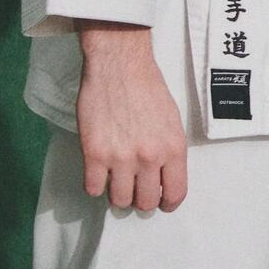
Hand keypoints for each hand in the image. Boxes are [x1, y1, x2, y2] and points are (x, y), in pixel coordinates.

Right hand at [76, 22, 187, 212]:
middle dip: (141, 200)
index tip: (161, 203)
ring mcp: (121, 157)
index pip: (175, 194)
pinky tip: (98, 172)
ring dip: (118, 194)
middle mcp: (149, 157)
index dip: (168, 203)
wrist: (119, 64)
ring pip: (119, 200)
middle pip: (146, 203)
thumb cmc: (147, 87)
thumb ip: (169, 150)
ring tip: (116, 181)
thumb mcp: (172, 120)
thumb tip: (163, 176)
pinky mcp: (94, 153)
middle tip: (135, 191)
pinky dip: (95, 184)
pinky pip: (93, 188)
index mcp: (173, 148)